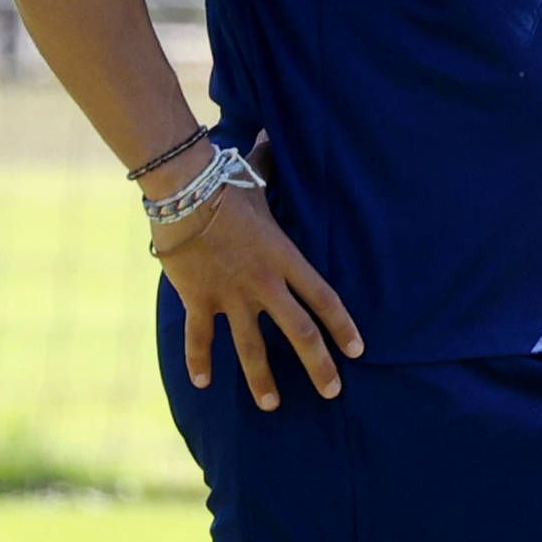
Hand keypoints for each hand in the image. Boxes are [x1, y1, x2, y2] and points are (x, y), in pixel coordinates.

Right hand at [158, 186, 362, 409]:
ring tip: (272, 405)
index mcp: (286, 259)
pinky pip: (200, 338)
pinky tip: (202, 384)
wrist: (183, 190)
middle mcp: (264, 284)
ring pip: (252, 348)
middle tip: (332, 391)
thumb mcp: (257, 177)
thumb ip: (271, 166)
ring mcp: (230, 295)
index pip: (325, 300)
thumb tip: (274, 137)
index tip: (358, 351)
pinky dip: (199, 361)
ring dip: (262, 380)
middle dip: (319, 367)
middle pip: (300, 334)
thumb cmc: (224, 183)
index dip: (344, 327)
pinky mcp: (197, 298)